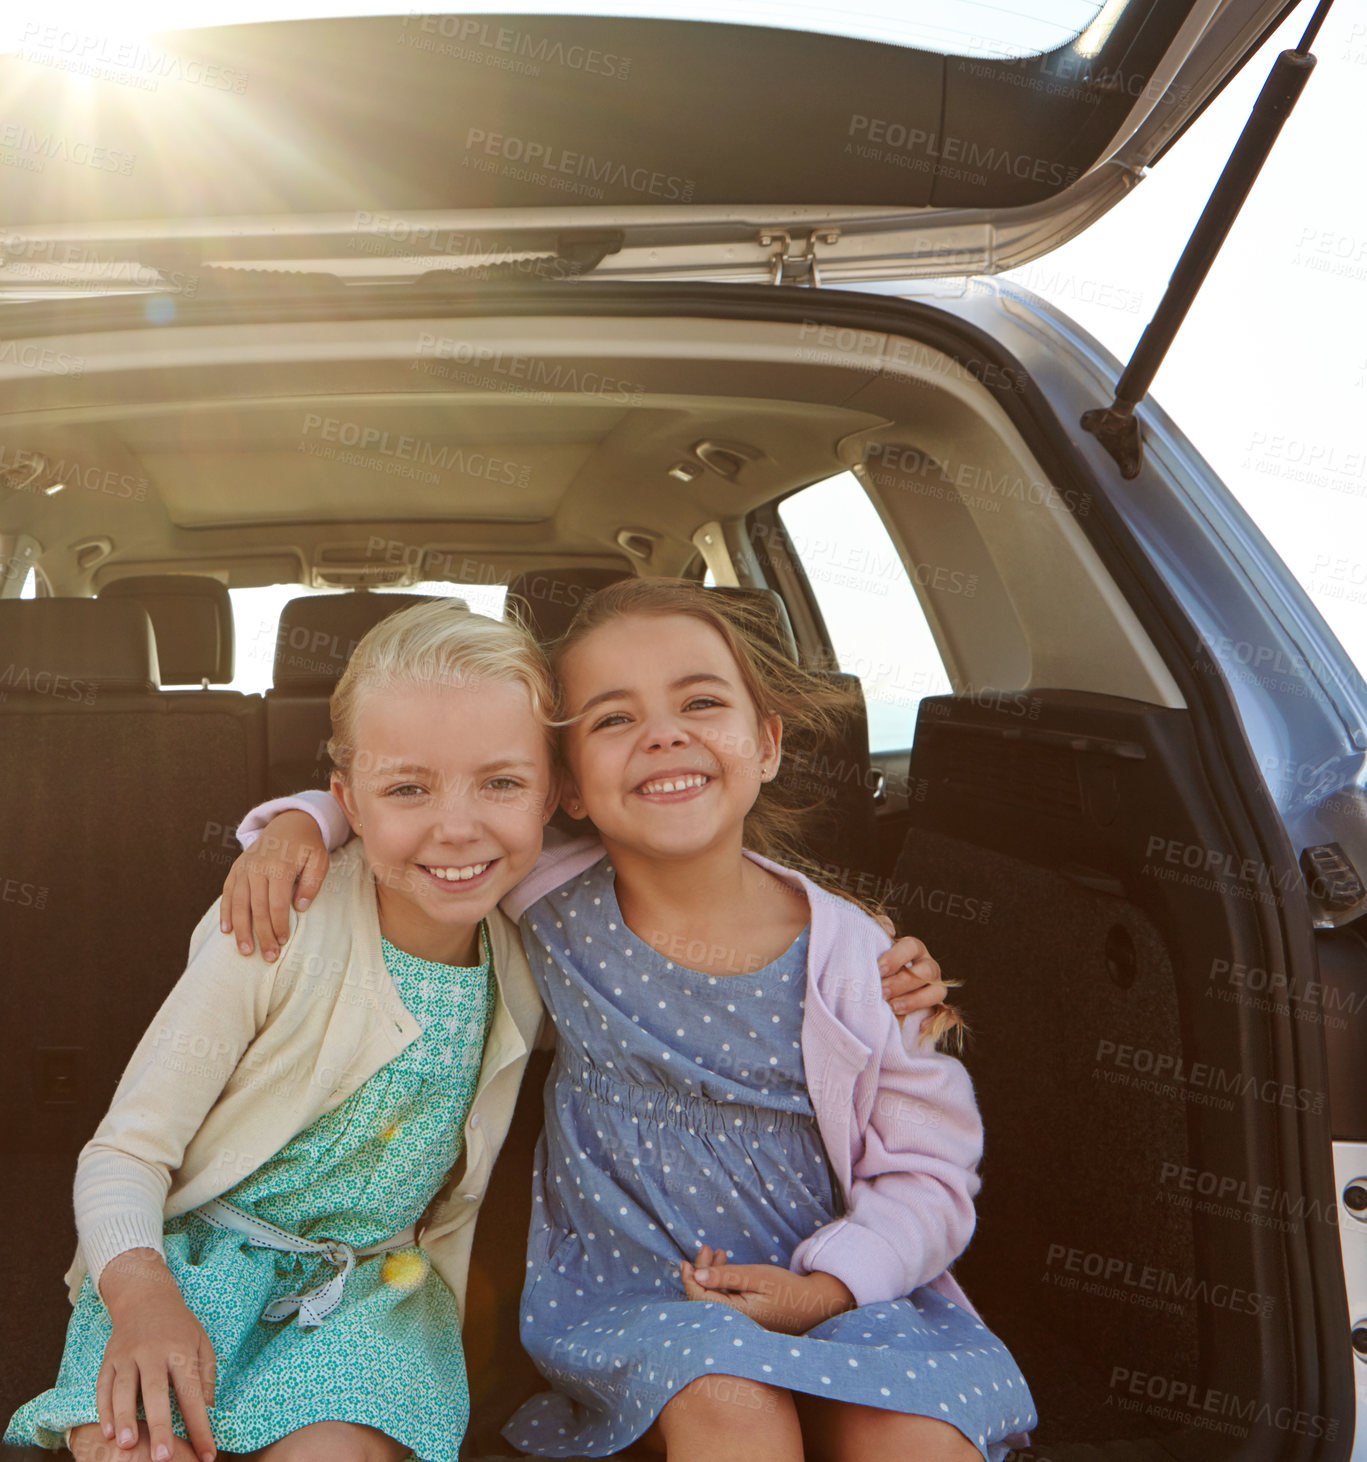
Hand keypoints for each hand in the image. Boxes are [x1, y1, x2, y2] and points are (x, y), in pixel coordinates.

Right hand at [98, 1250, 216, 1461]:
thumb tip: (207, 1411)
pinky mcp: (108, 1359)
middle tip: (163, 1458)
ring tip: (128, 1446)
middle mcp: (153, 1352)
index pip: (192, 1393)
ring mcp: (128, 1355)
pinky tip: (108, 1432)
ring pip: (124, 1389)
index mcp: (181, 1351)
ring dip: (125, 1419)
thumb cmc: (179, 1327)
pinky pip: (103, 1387)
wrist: (146, 1297)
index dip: (200, 1426)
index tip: (207, 1455)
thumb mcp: (201, 1343)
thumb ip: (206, 1377)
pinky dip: (104, 1410)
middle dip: (160, 1426)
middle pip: (156, 1392)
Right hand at [220, 811, 328, 960]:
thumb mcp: (319, 861)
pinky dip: (225, 912)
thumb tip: (300, 907)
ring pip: (239, 903)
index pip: (277, 903)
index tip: (283, 942)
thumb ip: (312, 883)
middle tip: (268, 956)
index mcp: (279, 866)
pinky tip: (226, 931)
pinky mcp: (236, 869)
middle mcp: (258, 867)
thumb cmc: (307, 847)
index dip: (278, 925)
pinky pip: (227, 893)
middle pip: (257, 907)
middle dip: (262, 934)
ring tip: (245, 951)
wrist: (289, 823)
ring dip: (241, 929)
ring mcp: (244, 868)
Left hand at [681, 1252, 854, 1334]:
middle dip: (701, 1272)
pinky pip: (725, 1302)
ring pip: (715, 1299)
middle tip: (706, 1248)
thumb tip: (696, 1276)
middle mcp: (734, 1324)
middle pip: (706, 1299)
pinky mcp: (746, 1319)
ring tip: (716, 1252)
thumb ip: (726, 1277)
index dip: (689, 1280)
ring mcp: (740, 1323)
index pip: (701, 1300)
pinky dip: (722, 1283)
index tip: (685, 1261)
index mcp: (734, 1317)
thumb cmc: (786, 1288)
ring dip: (712, 1275)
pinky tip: (725, 1266)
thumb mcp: (756, 1276)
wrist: (813, 1304)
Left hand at [875, 927, 947, 1017]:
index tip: (878, 969)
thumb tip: (889, 928)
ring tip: (893, 1008)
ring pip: (938, 991)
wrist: (879, 998)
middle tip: (881, 992)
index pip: (912, 946)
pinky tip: (919, 1026)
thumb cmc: (877, 971)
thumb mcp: (874, 952)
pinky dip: (936, 1021)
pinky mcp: (940, 1010)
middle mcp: (928, 966)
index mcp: (913, 950)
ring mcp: (936, 988)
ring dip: (916, 1000)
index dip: (897, 956)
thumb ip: (878, 935)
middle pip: (926, 971)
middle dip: (902, 982)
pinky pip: (947, 1015)